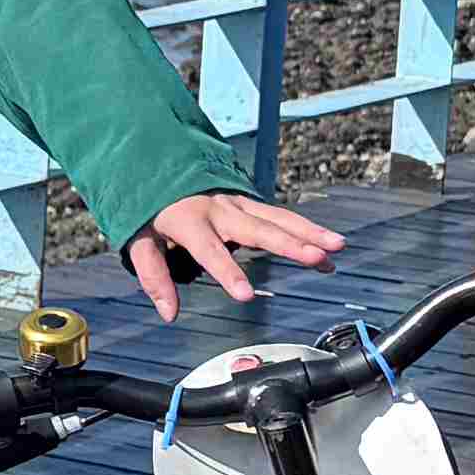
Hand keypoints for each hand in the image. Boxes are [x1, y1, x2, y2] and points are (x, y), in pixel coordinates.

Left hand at [126, 191, 339, 321]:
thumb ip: (154, 275)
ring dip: (310, 232)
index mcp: (189, 220)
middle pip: (258, 229)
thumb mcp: (139, 238)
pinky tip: (328, 243)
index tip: (245, 295)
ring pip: (278, 218)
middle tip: (315, 258)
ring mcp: (238, 203)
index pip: (210, 251)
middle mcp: (219, 209)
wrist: (158, 162)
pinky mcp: (249, 202)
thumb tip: (168, 312)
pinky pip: (281, 215)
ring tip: (336, 248)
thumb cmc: (151, 207)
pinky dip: (307, 228)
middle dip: (289, 244)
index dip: (227, 272)